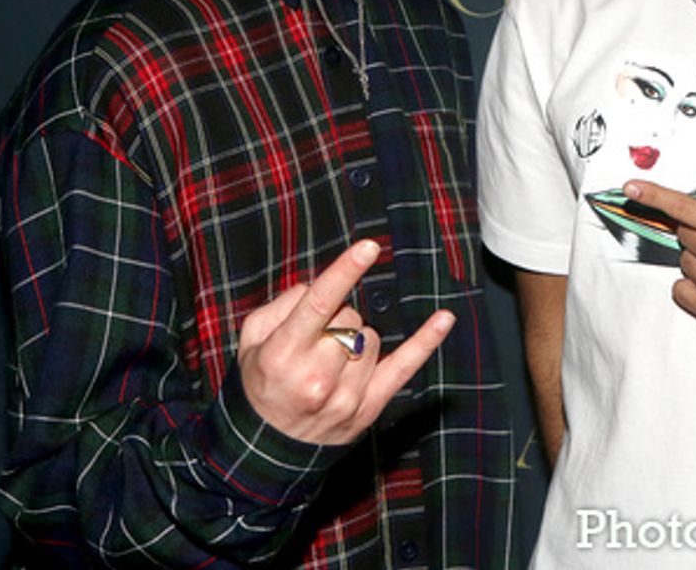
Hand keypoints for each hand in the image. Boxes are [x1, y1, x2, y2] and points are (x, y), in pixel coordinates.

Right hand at [235, 239, 454, 444]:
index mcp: (283, 354)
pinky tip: (444, 318)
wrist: (267, 448)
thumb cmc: (261, 383)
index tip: (369, 247)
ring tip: (332, 363)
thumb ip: (283, 304)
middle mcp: (316, 377)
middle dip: (336, 319)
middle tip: (316, 342)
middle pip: (349, 318)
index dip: (346, 271)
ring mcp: (345, 396)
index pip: (320, 304)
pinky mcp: (368, 408)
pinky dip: (426, 341)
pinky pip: (404, 366)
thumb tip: (322, 287)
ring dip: (357, 340)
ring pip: (372, 338)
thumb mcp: (251, 340)